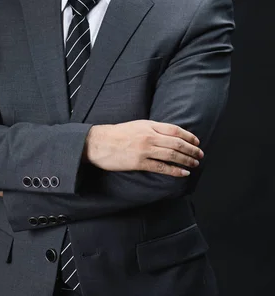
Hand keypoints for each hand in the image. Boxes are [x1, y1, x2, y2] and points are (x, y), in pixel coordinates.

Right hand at [83, 120, 203, 176]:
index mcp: (148, 125)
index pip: (174, 129)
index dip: (188, 136)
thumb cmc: (116, 134)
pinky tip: (183, 173)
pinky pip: (161, 167)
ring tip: (195, 163)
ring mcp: (144, 149)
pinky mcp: (139, 162)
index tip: (197, 141)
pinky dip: (175, 170)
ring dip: (186, 160)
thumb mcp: (136, 125)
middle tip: (200, 154)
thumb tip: (169, 136)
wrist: (99, 142)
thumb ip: (152, 129)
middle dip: (191, 149)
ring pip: (172, 155)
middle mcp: (149, 136)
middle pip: (177, 143)